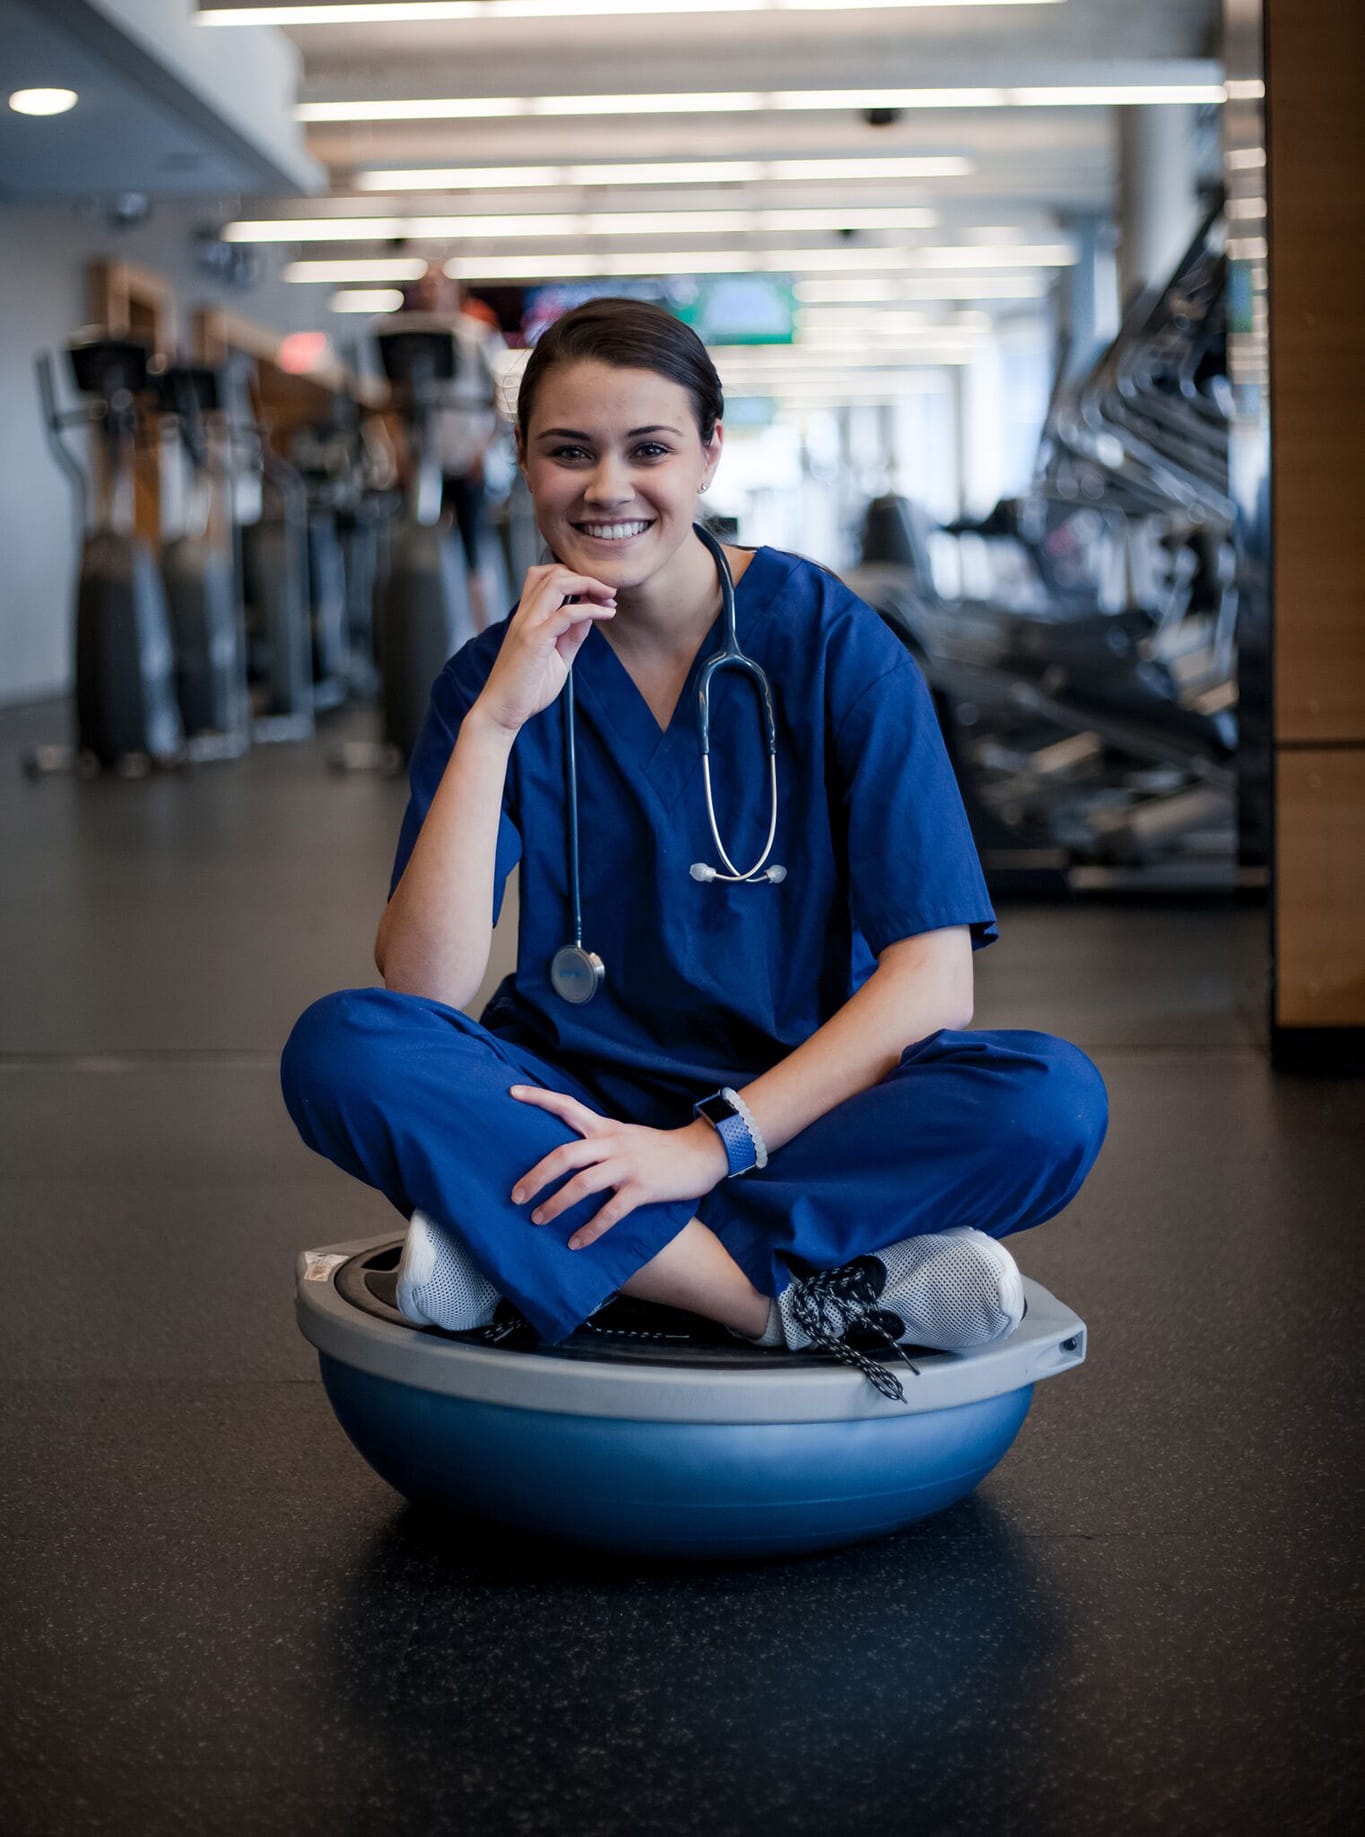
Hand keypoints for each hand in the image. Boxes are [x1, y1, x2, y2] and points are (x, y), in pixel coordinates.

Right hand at [474, 563, 616, 735]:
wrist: (501, 712)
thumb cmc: (527, 689)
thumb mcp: (558, 658)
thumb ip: (572, 636)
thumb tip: (589, 615)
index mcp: (528, 617)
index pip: (547, 578)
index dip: (577, 579)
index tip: (601, 594)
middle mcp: (525, 615)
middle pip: (554, 574)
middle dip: (586, 577)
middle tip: (609, 592)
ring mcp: (527, 625)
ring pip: (557, 583)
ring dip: (589, 585)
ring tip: (610, 597)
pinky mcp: (534, 640)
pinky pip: (565, 613)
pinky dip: (590, 609)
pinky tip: (607, 614)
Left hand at [507, 1086, 728, 1249]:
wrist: (702, 1152)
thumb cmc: (659, 1149)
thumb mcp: (625, 1135)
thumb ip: (598, 1140)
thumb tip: (566, 1155)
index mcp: (605, 1128)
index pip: (566, 1105)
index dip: (538, 1098)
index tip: (511, 1092)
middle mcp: (611, 1143)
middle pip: (564, 1155)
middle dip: (535, 1176)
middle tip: (515, 1196)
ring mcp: (626, 1166)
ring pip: (581, 1185)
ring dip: (556, 1205)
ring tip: (538, 1220)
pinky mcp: (642, 1188)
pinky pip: (610, 1212)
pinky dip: (590, 1230)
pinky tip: (576, 1243)